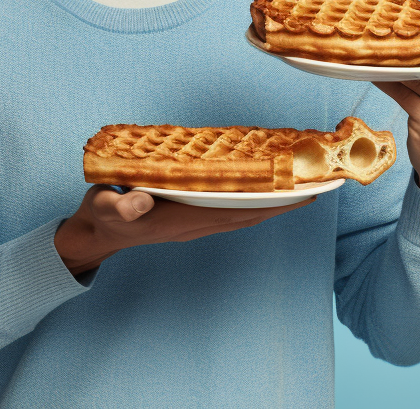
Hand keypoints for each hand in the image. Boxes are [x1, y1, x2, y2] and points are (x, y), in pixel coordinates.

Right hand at [54, 185, 311, 274]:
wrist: (97, 234)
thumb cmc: (103, 215)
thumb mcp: (107, 207)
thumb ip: (122, 206)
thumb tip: (142, 202)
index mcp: (182, 219)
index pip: (238, 210)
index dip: (271, 202)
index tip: (303, 192)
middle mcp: (197, 223)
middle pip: (253, 213)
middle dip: (287, 202)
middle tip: (322, 185)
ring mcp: (197, 223)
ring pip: (247, 213)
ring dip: (277, 203)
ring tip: (306, 187)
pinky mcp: (193, 218)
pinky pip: (235, 210)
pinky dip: (257, 202)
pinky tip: (268, 191)